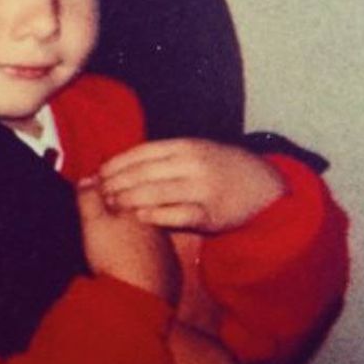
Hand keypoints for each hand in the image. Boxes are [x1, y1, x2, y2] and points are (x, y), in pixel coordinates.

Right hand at [77, 178, 179, 304]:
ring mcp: (168, 251)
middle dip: (118, 212)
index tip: (91, 195)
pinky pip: (155, 256)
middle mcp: (159, 227)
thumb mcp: (93, 222)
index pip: (123, 190)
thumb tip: (87, 178)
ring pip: (148, 234)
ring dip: (132, 233)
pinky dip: (142, 254)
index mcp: (140, 209)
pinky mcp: (170, 273)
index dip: (104, 190)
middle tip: (98, 219)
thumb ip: (89, 197)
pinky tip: (130, 261)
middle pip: (136, 212)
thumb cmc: (114, 258)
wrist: (137, 303)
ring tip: (112, 241)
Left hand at [99, 139, 285, 232]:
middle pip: (144, 173)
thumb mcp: (195, 151)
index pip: (142, 152)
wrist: (264, 185)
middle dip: (118, 183)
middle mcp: (192, 164)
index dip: (117, 163)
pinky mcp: (212, 214)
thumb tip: (123, 163)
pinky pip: (179, 214)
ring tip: (112, 206)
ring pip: (157, 192)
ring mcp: (203, 189)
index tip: (98, 173)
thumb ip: (164, 156)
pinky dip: (157, 215)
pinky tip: (140, 217)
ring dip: (130, 199)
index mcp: (184, 146)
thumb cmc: (220, 166)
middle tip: (100, 193)